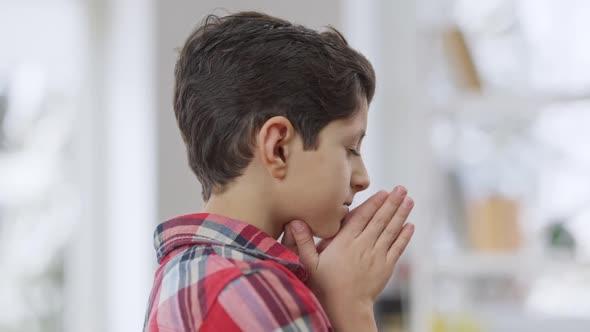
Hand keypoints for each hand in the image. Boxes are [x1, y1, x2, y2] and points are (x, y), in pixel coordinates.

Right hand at [282, 187, 414, 331]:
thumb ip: (303, 242)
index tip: (383, 192)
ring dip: (401, 215)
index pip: (361, 218)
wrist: (345, 309)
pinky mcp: (386, 268)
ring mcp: (376, 257)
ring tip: (409, 200)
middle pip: (379, 221)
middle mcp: (363, 247)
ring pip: (391, 231)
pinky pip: (397, 248)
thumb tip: (295, 221)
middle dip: (392, 203)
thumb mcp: (309, 264)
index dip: (373, 204)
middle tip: (401, 188)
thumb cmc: (324, 286)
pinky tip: (410, 225)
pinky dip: (404, 236)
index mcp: (344, 243)